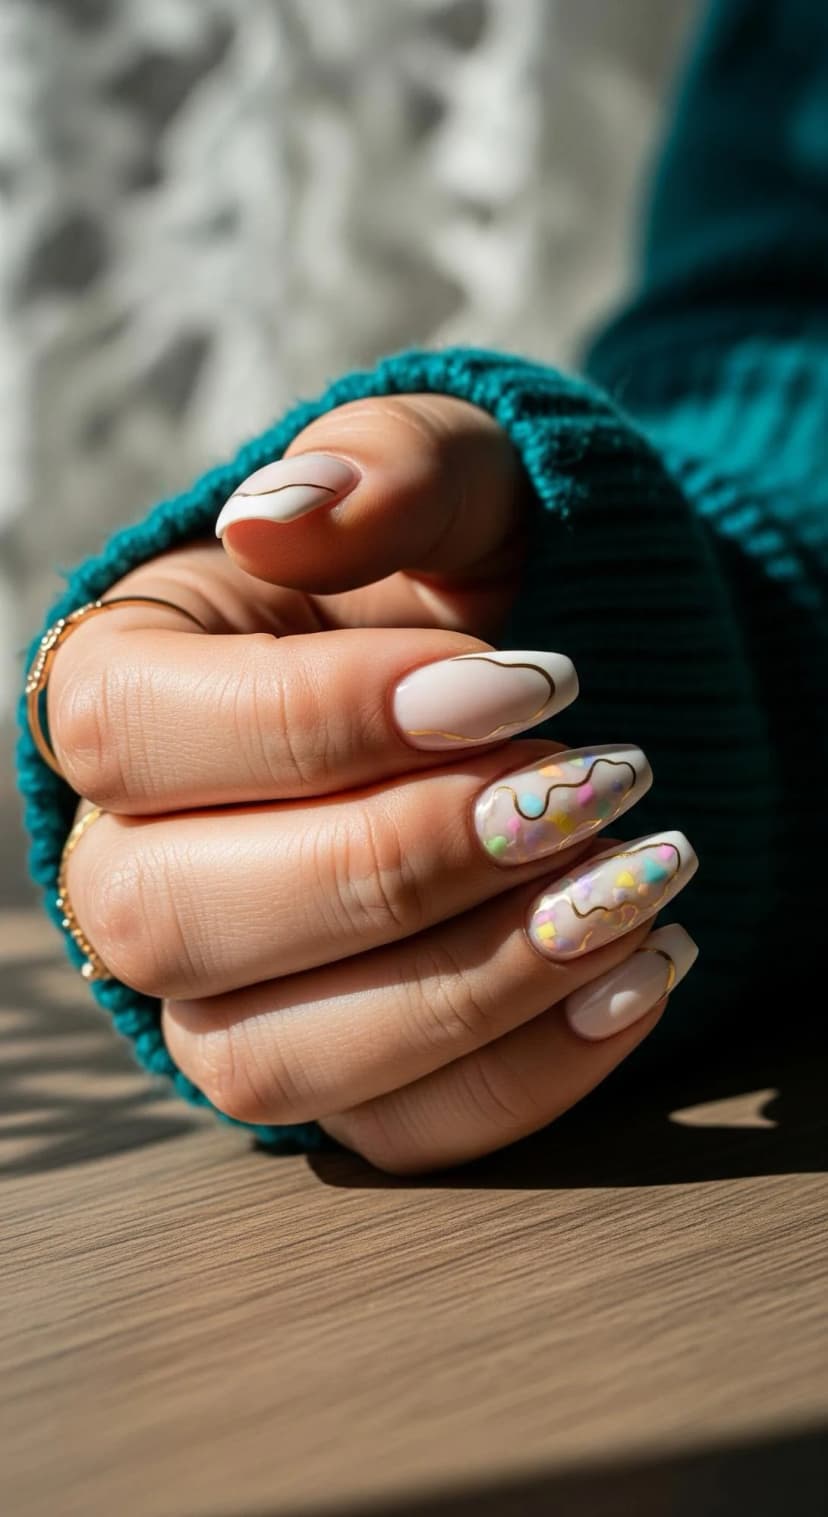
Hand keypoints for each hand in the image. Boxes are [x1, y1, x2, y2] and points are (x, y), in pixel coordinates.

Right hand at [48, 394, 697, 1171]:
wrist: (549, 691)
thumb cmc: (469, 571)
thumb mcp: (459, 478)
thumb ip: (383, 468)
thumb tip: (275, 517)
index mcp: (125, 688)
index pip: (139, 730)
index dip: (323, 720)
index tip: (527, 684)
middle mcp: (136, 859)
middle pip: (176, 916)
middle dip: (400, 862)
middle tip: (591, 785)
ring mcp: (227, 991)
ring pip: (274, 1059)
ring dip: (471, 984)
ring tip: (637, 884)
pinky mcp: (337, 1072)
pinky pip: (392, 1132)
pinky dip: (527, 1074)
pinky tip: (642, 970)